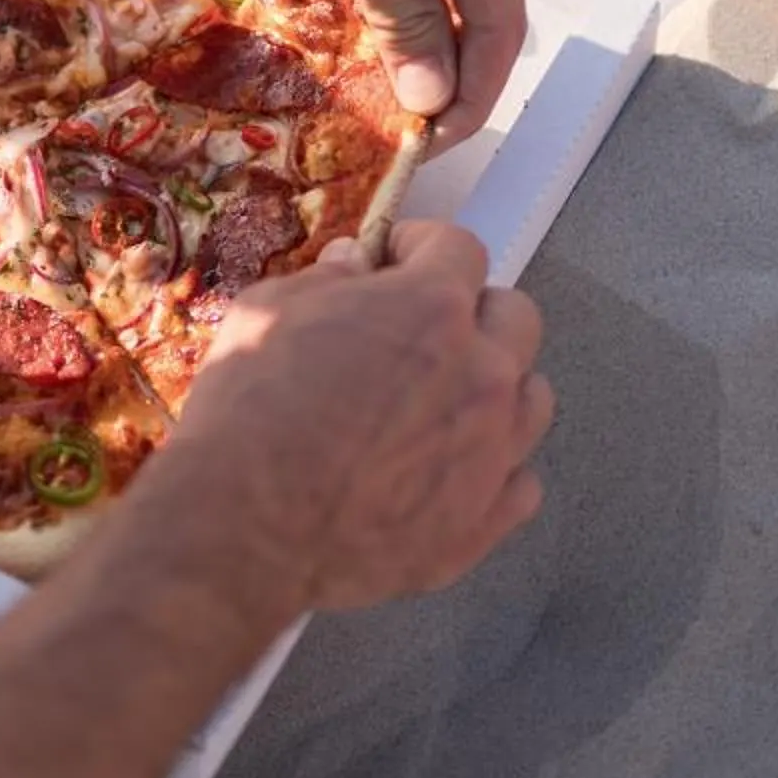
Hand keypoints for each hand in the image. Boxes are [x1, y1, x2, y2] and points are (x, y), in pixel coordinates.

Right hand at [158, 222, 550, 616]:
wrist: (246, 530)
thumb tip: (354, 265)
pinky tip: (443, 472)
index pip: (459, 249)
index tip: (392, 262)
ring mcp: (494, 452)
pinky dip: (491, 469)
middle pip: (515, 317)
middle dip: (469, 311)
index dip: (420, 247)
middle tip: (417, 332)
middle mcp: (483, 374)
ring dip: (492, 389)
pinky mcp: (485, 521)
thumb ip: (324, 282)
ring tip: (438, 405)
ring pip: (531, 398)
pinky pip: (520, 482)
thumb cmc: (247, 411)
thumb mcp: (263, 315)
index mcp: (431, 309)